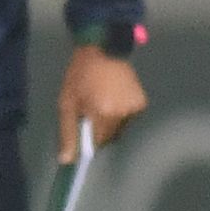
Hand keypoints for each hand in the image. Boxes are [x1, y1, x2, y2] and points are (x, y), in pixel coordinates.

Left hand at [57, 47, 147, 164]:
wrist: (103, 49)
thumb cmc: (80, 75)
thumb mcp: (67, 103)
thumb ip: (68, 133)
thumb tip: (67, 161)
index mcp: (103, 114)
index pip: (96, 144)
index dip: (87, 140)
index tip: (82, 128)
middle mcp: (123, 114)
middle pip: (109, 138)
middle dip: (98, 131)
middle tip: (90, 111)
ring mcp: (135, 109)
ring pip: (119, 129)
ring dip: (109, 123)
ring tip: (102, 102)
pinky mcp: (142, 104)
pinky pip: (128, 119)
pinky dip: (120, 115)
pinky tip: (113, 98)